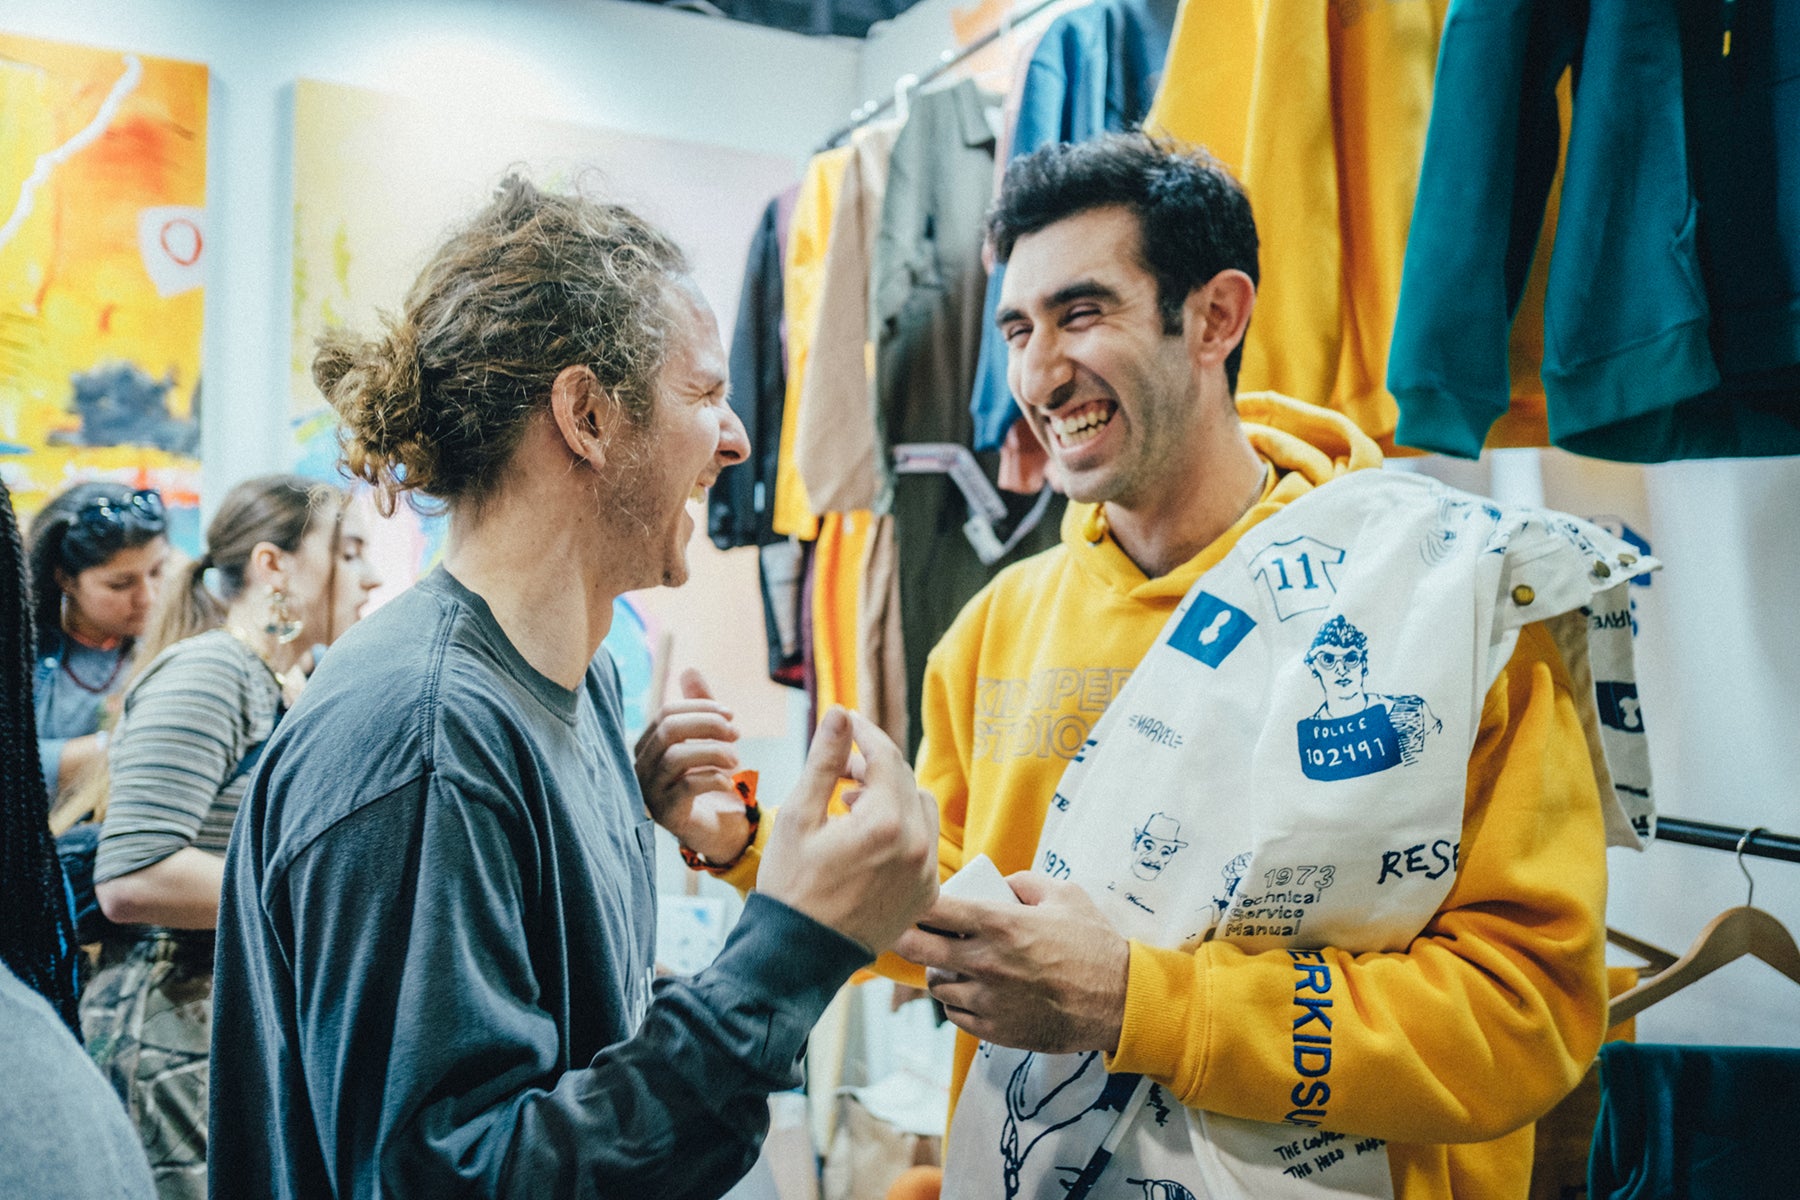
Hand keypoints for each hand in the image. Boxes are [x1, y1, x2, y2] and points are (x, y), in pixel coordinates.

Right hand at [634, 668, 748, 862]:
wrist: (716, 828)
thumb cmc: (708, 779)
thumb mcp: (707, 738)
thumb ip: (700, 707)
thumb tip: (689, 669)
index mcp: (648, 745)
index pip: (666, 713)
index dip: (701, 708)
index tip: (731, 714)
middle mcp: (642, 767)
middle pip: (668, 730)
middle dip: (708, 725)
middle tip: (737, 733)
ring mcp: (650, 792)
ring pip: (676, 757)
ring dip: (714, 751)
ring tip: (737, 758)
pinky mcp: (667, 814)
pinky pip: (686, 787)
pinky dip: (713, 778)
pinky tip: (729, 781)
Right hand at [759, 707, 938, 955]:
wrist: (796, 956)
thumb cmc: (790, 887)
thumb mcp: (799, 816)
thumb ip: (825, 761)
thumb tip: (840, 714)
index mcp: (887, 823)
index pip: (886, 756)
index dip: (864, 733)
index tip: (846, 722)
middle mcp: (918, 847)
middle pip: (905, 780)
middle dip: (873, 766)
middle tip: (840, 768)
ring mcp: (926, 874)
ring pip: (921, 809)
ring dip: (890, 796)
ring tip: (849, 803)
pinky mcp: (926, 895)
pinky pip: (925, 845)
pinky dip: (902, 830)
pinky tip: (867, 837)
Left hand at [892, 873, 1129, 1054]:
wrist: (1120, 1002)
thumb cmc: (1094, 946)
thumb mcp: (1064, 895)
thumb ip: (1024, 882)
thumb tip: (998, 883)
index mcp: (998, 923)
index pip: (932, 908)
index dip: (913, 901)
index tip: (911, 898)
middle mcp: (985, 962)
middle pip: (916, 949)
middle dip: (904, 937)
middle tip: (909, 932)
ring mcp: (987, 1000)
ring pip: (935, 984)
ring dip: (939, 972)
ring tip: (956, 964)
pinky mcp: (993, 1029)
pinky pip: (954, 1014)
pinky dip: (957, 1002)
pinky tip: (974, 991)